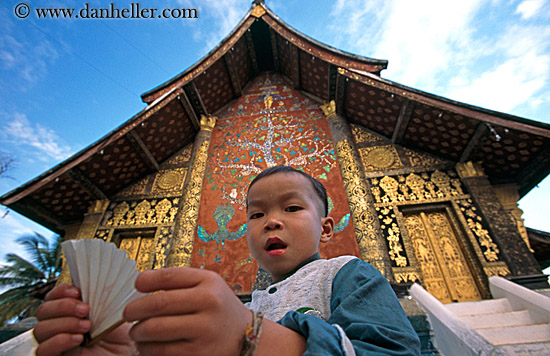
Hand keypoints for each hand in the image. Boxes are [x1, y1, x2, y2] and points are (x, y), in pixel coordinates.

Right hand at [34, 284, 134, 355]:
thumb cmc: (121, 334)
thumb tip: (96, 279)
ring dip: (64, 323)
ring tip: (87, 326)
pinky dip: (58, 341)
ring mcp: (56, 342)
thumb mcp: (112, 310)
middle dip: (62, 306)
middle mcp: (60, 325)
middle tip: (85, 310)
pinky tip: (77, 339)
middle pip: (43, 311)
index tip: (78, 291)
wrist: (127, 354)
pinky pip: (42, 350)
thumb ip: (99, 296)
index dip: (60, 291)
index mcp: (71, 310)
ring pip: (40, 329)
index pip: (52, 297)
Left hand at [124, 267, 251, 355]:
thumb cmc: (218, 308)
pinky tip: (147, 346)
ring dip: (138, 332)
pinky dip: (148, 349)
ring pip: (156, 330)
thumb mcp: (207, 285)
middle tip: (127, 314)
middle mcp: (209, 303)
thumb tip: (140, 282)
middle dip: (134, 310)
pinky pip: (162, 352)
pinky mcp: (199, 354)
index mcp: (209, 282)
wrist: (246, 337)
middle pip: (158, 304)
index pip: (169, 276)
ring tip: (137, 332)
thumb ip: (179, 281)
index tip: (136, 286)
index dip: (145, 280)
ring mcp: (205, 330)